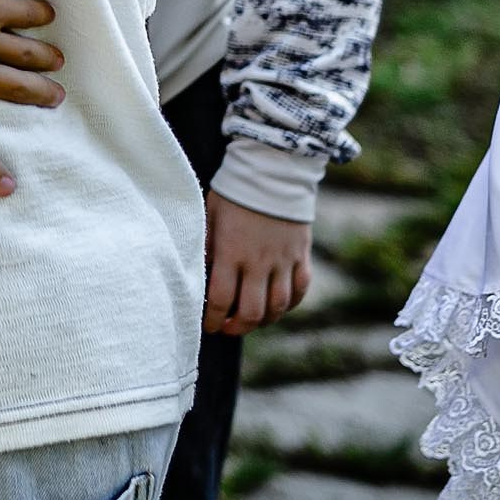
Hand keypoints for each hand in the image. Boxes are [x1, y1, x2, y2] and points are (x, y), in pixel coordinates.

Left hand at [204, 192, 312, 334]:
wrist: (272, 171)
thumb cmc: (232, 193)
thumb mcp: (208, 216)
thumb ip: (204, 247)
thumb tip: (197, 275)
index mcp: (231, 252)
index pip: (221, 298)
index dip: (214, 319)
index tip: (208, 326)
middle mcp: (259, 261)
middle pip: (252, 311)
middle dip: (239, 327)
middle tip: (228, 329)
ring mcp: (283, 260)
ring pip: (279, 305)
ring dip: (265, 320)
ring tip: (251, 321)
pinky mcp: (301, 255)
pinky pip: (301, 289)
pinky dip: (291, 304)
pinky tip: (278, 306)